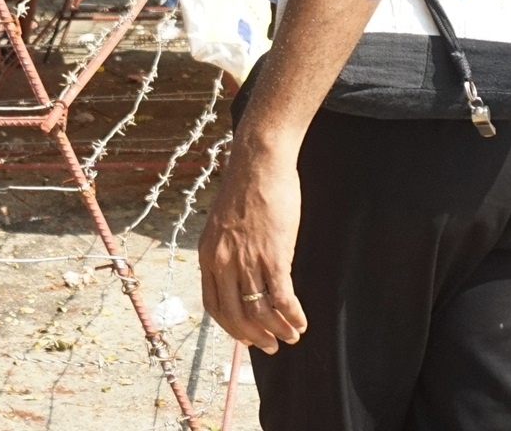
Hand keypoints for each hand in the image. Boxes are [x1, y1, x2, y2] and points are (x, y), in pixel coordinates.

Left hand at [197, 147, 306, 353]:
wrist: (257, 164)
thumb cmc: (245, 190)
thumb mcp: (223, 226)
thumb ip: (227, 252)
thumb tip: (240, 277)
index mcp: (208, 255)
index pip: (214, 305)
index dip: (230, 327)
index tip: (245, 337)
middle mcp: (223, 261)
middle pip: (236, 315)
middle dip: (254, 337)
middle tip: (271, 347)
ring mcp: (247, 260)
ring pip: (260, 311)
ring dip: (278, 330)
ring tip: (292, 336)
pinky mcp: (273, 255)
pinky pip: (282, 298)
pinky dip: (293, 315)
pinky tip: (302, 322)